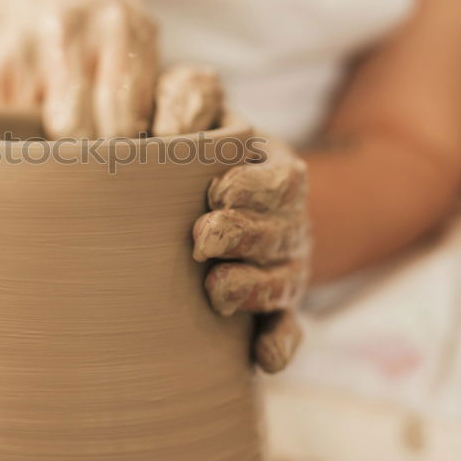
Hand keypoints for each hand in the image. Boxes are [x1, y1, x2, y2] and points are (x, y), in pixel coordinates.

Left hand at [193, 134, 310, 373]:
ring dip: (251, 288)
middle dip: (243, 237)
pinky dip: (278, 344)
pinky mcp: (274, 307)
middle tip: (202, 239)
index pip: (279, 181)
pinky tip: (263, 358)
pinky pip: (285, 328)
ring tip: (215, 292)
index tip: (216, 192)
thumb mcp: (197, 116)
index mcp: (273, 172)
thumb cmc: (191, 149)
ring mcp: (283, 266)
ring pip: (282, 282)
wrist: (213, 194)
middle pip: (280, 234)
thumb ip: (187, 103)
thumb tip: (174, 130)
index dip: (252, 189)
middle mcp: (286, 221)